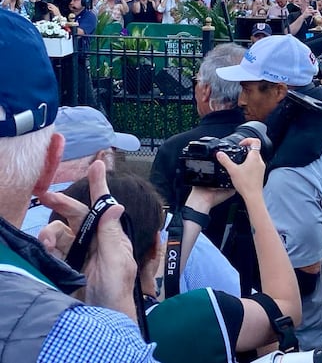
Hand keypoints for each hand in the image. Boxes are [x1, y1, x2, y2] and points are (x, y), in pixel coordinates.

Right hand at [37, 160, 137, 316]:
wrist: (101, 315)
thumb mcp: (117, 260)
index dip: (99, 186)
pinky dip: (46, 247)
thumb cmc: (116, 289)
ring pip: (60, 233)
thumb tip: (114, 205)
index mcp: (111, 236)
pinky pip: (52, 250)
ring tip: (46, 241)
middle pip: (76, 216)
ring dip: (51, 232)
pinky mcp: (65, 266)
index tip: (98, 165)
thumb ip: (111, 233)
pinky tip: (44, 248)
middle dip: (62, 204)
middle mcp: (94, 241)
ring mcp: (79, 254)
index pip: (104, 207)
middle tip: (46, 196)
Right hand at [215, 137, 265, 199]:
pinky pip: (255, 165)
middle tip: (237, 153)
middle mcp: (260, 161)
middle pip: (254, 150)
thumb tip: (219, 154)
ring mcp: (261, 168)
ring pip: (255, 158)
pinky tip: (242, 171)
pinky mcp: (260, 174)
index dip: (248, 140)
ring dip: (247, 158)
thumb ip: (225, 161)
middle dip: (245, 150)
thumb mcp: (232, 170)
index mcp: (254, 157)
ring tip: (238, 163)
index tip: (240, 144)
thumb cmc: (245, 184)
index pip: (256, 141)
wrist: (253, 196)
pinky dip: (249, 165)